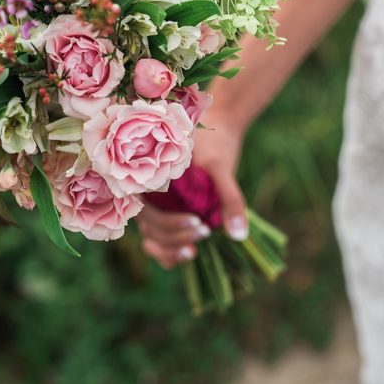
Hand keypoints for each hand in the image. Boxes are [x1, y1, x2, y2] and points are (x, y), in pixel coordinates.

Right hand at [138, 114, 248, 268]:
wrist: (216, 129)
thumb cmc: (213, 144)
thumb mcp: (222, 168)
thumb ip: (230, 198)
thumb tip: (239, 235)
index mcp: (146, 179)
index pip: (147, 211)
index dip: (169, 224)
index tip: (198, 222)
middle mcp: (144, 194)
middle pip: (150, 227)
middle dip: (175, 237)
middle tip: (206, 232)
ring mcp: (154, 205)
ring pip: (152, 237)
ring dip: (169, 249)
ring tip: (193, 252)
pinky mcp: (166, 213)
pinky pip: (159, 238)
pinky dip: (169, 252)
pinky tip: (188, 254)